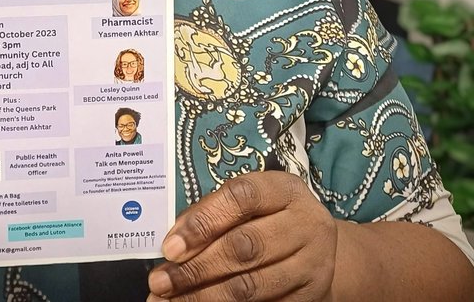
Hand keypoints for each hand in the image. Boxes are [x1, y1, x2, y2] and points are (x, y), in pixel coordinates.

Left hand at [148, 171, 336, 300]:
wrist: (320, 245)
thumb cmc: (271, 213)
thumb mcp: (252, 199)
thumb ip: (215, 211)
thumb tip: (174, 241)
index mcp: (285, 189)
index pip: (241, 198)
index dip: (203, 221)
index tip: (169, 246)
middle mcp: (306, 224)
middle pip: (244, 247)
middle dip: (196, 268)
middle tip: (160, 281)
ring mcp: (312, 265)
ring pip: (252, 286)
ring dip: (205, 297)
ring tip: (170, 301)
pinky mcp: (311, 297)